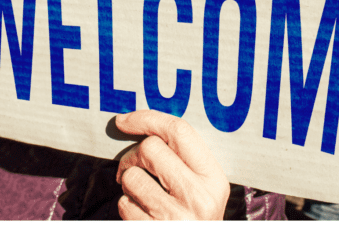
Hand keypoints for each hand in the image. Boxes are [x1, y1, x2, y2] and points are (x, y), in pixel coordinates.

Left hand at [115, 110, 229, 219]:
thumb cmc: (194, 215)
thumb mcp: (202, 186)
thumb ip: (183, 157)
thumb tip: (140, 123)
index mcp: (214, 178)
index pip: (179, 131)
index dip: (147, 118)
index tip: (124, 120)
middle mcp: (199, 197)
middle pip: (150, 148)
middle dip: (132, 155)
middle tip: (132, 166)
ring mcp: (176, 218)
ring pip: (131, 176)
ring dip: (128, 182)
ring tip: (140, 193)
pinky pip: (124, 204)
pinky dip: (126, 205)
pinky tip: (141, 213)